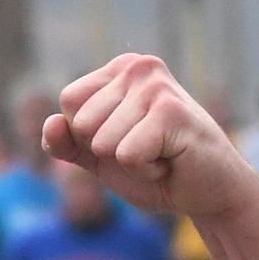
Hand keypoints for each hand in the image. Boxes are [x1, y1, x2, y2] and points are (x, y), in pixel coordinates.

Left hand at [43, 55, 256, 219]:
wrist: (208, 192)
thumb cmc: (156, 170)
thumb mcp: (101, 158)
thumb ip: (68, 143)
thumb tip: (50, 125)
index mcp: (120, 69)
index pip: (69, 104)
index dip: (88, 137)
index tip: (126, 140)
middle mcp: (138, 67)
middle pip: (80, 122)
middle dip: (108, 151)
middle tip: (146, 150)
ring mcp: (156, 86)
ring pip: (101, 141)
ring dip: (128, 163)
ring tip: (160, 154)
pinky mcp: (171, 112)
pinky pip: (126, 156)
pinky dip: (145, 170)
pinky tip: (171, 161)